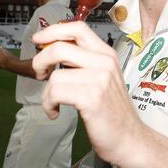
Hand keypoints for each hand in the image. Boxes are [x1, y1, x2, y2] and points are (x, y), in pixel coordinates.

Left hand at [31, 21, 144, 167]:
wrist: (129, 139)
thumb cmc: (112, 113)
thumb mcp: (103, 79)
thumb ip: (83, 63)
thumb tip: (51, 52)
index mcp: (107, 54)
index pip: (77, 27)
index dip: (52, 31)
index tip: (38, 40)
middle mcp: (105, 62)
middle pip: (60, 47)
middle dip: (40, 61)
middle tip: (39, 74)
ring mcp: (99, 79)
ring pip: (55, 75)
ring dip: (46, 93)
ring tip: (54, 103)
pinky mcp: (91, 98)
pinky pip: (55, 93)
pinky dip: (49, 104)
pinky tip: (55, 112)